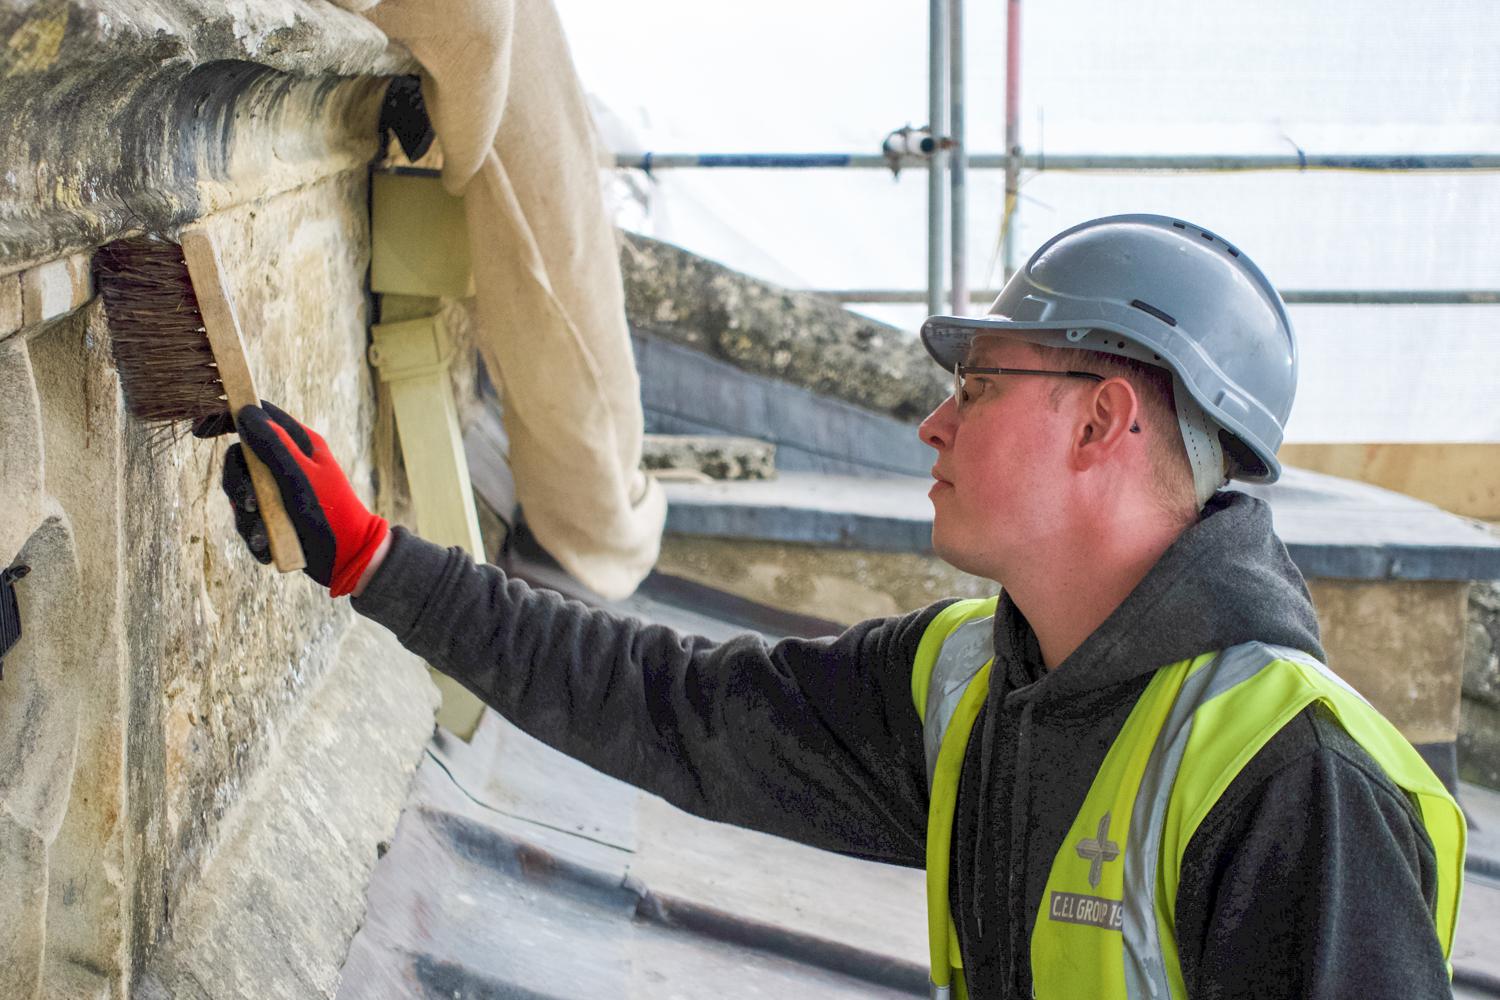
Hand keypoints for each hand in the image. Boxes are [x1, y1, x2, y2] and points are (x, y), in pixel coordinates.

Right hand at [219, 402, 388, 596]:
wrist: (348, 558)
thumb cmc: (331, 514)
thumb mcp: (299, 477)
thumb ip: (273, 446)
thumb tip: (246, 412)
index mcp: (300, 443)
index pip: (259, 417)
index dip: (228, 418)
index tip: (199, 431)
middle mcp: (287, 462)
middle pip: (241, 460)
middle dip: (238, 486)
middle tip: (249, 505)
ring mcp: (280, 489)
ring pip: (241, 492)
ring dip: (246, 518)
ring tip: (263, 535)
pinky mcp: (275, 514)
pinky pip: (249, 518)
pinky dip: (254, 534)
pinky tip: (266, 548)